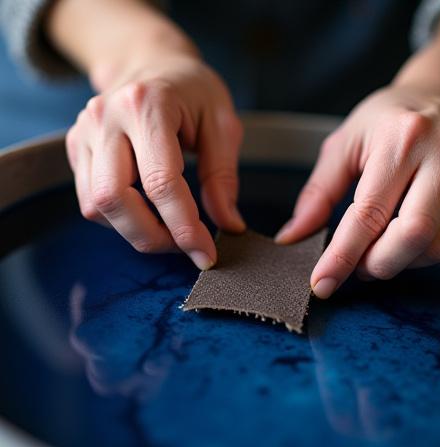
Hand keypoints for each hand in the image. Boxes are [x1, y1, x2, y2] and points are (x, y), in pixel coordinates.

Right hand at [66, 51, 244, 269]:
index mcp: (147, 105)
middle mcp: (106, 117)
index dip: (184, 228)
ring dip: (135, 232)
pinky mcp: (77, 147)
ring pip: (96, 206)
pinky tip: (147, 212)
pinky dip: (120, 219)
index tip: (206, 255)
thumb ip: (223, 177)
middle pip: (114, 199)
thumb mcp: (223, 124)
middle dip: (153, 237)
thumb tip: (228, 225)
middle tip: (186, 246)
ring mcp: (85, 132)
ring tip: (170, 230)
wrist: (152, 63)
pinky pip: (90, 201)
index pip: (160, 183)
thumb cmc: (193, 92)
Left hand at [275, 86, 439, 297]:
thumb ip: (317, 192)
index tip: (322, 283)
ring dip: (401, 262)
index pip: (369, 213)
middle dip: (377, 265)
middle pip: (413, 237)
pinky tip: (411, 238)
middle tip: (357, 266)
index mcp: (402, 137)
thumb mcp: (344, 145)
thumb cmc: (388, 122)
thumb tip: (293, 236)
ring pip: (437, 249)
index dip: (342, 256)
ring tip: (381, 247)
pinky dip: (427, 258)